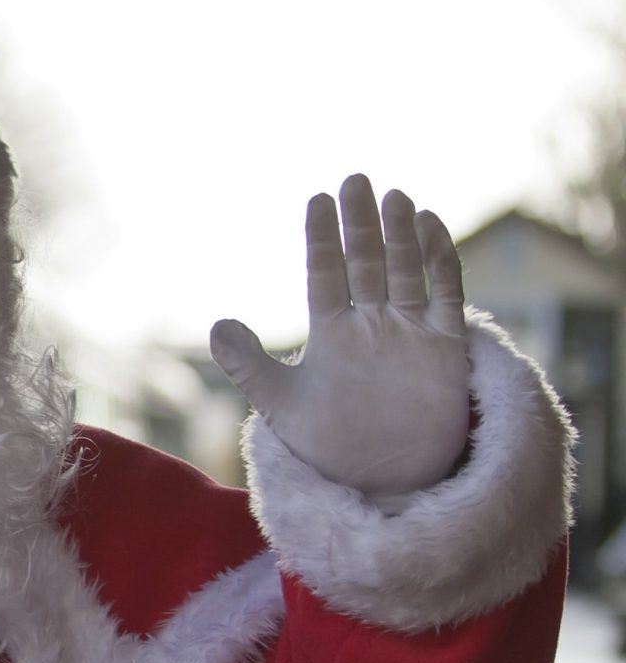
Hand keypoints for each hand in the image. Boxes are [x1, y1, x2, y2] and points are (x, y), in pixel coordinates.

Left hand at [209, 173, 470, 498]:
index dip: (321, 238)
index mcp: (332, 332)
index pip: (325, 273)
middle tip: (356, 180)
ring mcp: (409, 331)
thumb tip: (217, 324)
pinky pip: (446, 294)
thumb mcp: (281, 405)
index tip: (317, 199)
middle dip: (361, 224)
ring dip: (400, 235)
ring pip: (406, 270)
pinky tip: (431, 227)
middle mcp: (371, 324)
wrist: (381, 482)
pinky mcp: (445, 347)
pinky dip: (440, 261)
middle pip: (367, 262)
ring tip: (394, 196)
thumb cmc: (329, 445)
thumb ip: (249, 365)